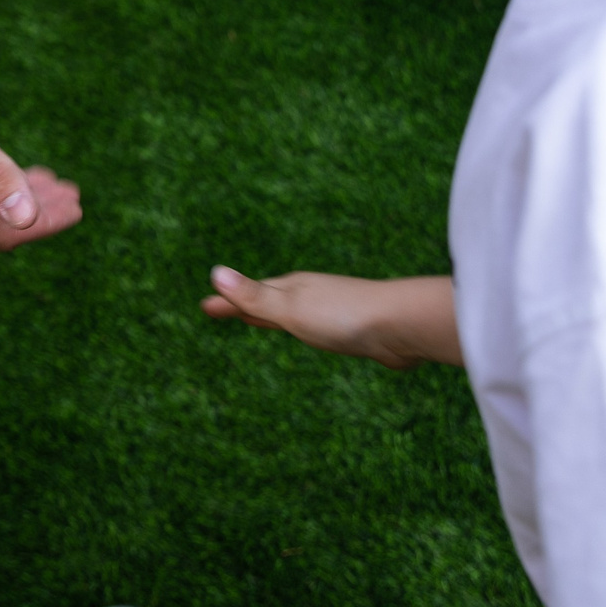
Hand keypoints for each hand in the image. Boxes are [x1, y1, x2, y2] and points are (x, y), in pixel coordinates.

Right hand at [201, 268, 459, 368]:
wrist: (400, 325)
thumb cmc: (343, 315)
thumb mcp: (290, 307)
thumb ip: (255, 295)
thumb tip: (215, 272)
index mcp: (294, 289)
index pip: (251, 294)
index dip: (228, 302)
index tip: (205, 306)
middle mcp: (311, 296)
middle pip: (270, 299)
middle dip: (246, 304)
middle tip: (223, 309)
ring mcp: (332, 311)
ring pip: (293, 313)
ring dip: (272, 316)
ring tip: (259, 320)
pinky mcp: (352, 329)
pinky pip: (315, 327)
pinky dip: (300, 329)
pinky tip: (310, 334)